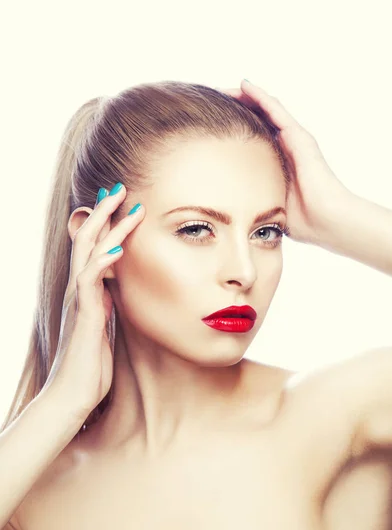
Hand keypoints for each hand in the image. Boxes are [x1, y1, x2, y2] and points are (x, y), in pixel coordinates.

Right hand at [41, 184, 144, 422]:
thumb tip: (115, 287)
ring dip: (108, 228)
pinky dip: (103, 261)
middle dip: (104, 212)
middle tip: (120, 187)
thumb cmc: (91, 363)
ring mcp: (80, 299)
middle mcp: (80, 289)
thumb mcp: (104, 325)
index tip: (122, 202)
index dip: (106, 223)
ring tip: (126, 206)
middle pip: (88, 240)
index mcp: (87, 290)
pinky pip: (89, 281)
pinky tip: (117, 248)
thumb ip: (106, 302)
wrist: (75, 394)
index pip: (94, 246)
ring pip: (89, 253)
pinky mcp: (84, 314)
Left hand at [217, 80, 352, 244]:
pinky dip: (259, 96)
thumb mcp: (266, 204)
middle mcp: (285, 145)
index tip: (204, 120)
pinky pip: (276, 110)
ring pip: (264, 108)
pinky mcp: (299, 136)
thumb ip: (250, 198)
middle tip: (208, 99)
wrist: (326, 222)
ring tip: (220, 88)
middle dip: (232, 107)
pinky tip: (244, 86)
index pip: (249, 135)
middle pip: (255, 118)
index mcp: (276, 160)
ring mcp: (294, 138)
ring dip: (242, 96)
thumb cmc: (301, 220)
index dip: (229, 125)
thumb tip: (224, 207)